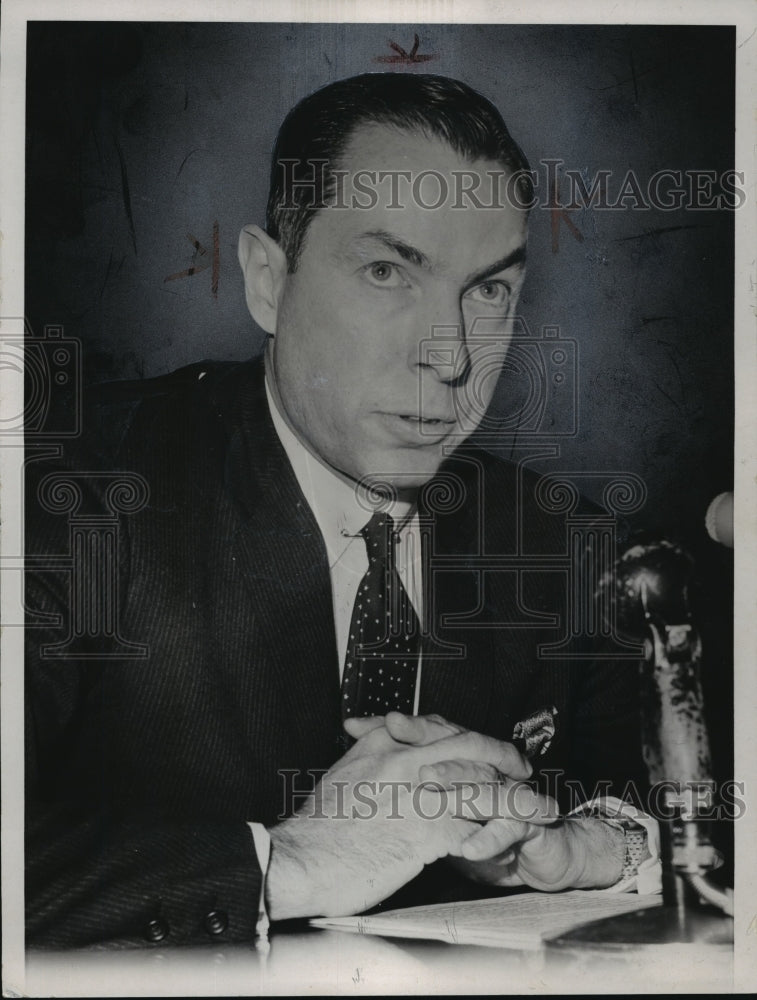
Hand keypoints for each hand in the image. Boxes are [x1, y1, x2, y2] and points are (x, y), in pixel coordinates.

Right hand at [266, 715, 532, 919]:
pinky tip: (516, 841)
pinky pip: (478, 827)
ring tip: (542, 806)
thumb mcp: (343, 775)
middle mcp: (406, 758)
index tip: (485, 746)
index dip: (470, 737)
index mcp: (384, 743)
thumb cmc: (316, 827)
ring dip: (517, 796)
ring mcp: (419, 791)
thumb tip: (385, 751)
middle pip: (470, 745)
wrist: (300, 858)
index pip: (438, 727)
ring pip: (483, 785)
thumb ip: (370, 757)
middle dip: (503, 756)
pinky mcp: (427, 830)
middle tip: (522, 768)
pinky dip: (501, 833)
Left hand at [381, 713, 623, 891]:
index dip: (391, 727)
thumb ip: (402, 783)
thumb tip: (359, 755)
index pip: (426, 733)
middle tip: (391, 732)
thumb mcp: (432, 810)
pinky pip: (509, 826)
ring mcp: (506, 791)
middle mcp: (482, 768)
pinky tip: (469, 849)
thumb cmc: (480, 827)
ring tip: (425, 786)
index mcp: (458, 760)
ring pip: (480, 780)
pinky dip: (489, 837)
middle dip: (421, 738)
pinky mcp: (529, 822)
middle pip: (452, 744)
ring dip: (454, 781)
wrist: (540, 855)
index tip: (355, 725)